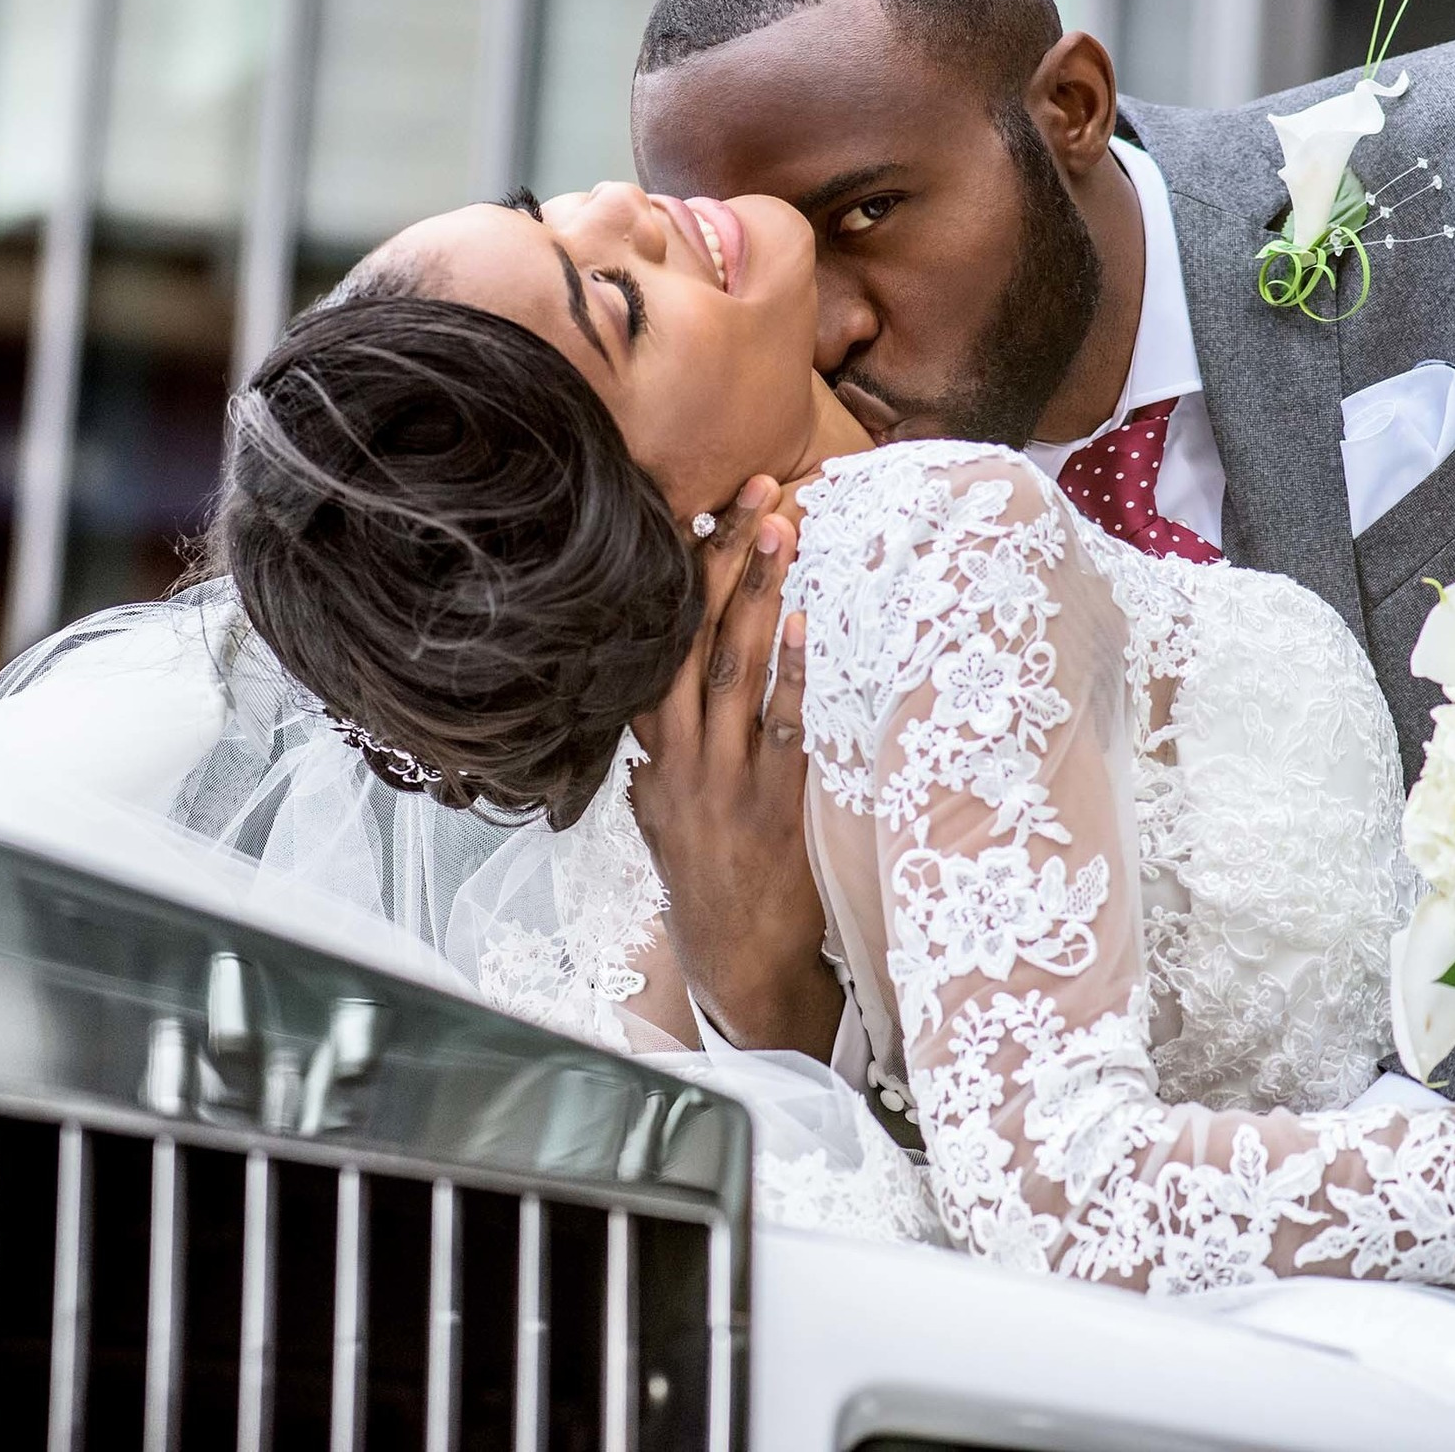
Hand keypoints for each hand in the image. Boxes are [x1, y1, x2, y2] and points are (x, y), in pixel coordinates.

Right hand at [629, 477, 843, 1060]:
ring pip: (731, 670)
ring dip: (756, 595)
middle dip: (719, 559)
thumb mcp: (667, 813)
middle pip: (691, 640)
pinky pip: (781, 729)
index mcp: (650, 754)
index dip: (669, 578)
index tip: (688, 510)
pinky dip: (791, 676)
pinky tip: (804, 625)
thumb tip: (657, 707)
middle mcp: (676, 760)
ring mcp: (722, 782)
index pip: (651, 645)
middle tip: (750, 490)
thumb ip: (664, 755)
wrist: (739, 963)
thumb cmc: (709, 884)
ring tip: (780, 527)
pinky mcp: (770, 808)